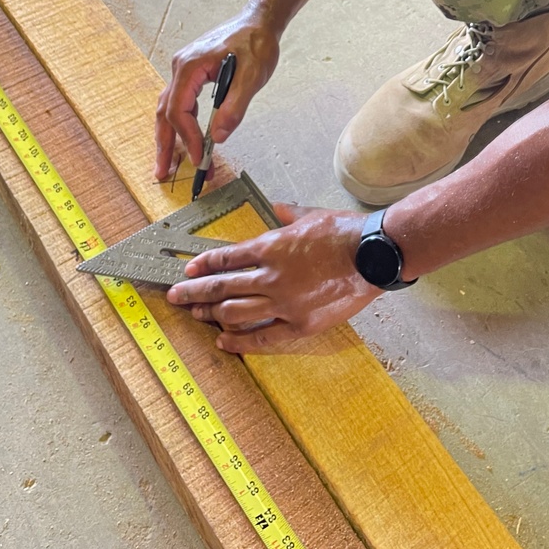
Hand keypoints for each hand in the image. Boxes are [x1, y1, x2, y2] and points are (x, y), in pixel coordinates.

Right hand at [155, 9, 279, 181]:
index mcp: (190, 66)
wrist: (259, 21)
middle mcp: (181, 68)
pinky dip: (181, 123)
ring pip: (169, 109)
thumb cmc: (256, 41)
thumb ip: (234, 107)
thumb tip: (217, 137)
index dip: (187, 138)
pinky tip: (186, 139)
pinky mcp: (193, 74)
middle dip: (164, 144)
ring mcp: (185, 70)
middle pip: (165, 113)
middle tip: (163, 172)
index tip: (199, 157)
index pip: (179, 110)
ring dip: (170, 137)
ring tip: (170, 163)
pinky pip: (180, 102)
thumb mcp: (252, 76)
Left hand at [166, 203, 379, 351]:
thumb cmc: (344, 232)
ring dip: (210, 313)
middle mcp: (270, 276)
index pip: (226, 258)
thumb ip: (289, 214)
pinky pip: (261, 336)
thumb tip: (278, 208)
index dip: (203, 265)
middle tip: (175, 296)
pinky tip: (223, 340)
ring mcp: (284, 303)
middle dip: (193, 291)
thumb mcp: (311, 215)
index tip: (187, 269)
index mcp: (271, 247)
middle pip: (221, 287)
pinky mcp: (300, 324)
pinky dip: (239, 340)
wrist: (373, 254)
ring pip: (234, 311)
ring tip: (195, 315)